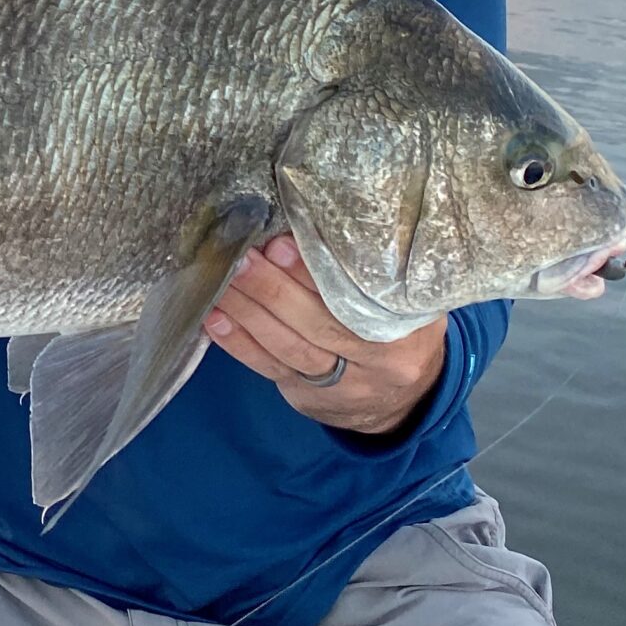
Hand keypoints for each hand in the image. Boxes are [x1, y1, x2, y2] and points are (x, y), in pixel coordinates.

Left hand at [206, 235, 447, 435]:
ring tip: (221, 280)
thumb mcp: (411, 303)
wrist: (407, 401)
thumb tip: (316, 224)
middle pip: (316, 325)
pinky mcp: (308, 397)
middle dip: (272, 289)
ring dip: (247, 311)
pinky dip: (238, 342)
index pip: (354, 300)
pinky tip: (214, 318)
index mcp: (405, 332)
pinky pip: (269, 368)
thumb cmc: (402, 332)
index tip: (279, 244)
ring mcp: (339, 386)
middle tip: (240, 257)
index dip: (312, 273)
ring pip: (287, 347)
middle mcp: (374, 363)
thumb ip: (377, 271)